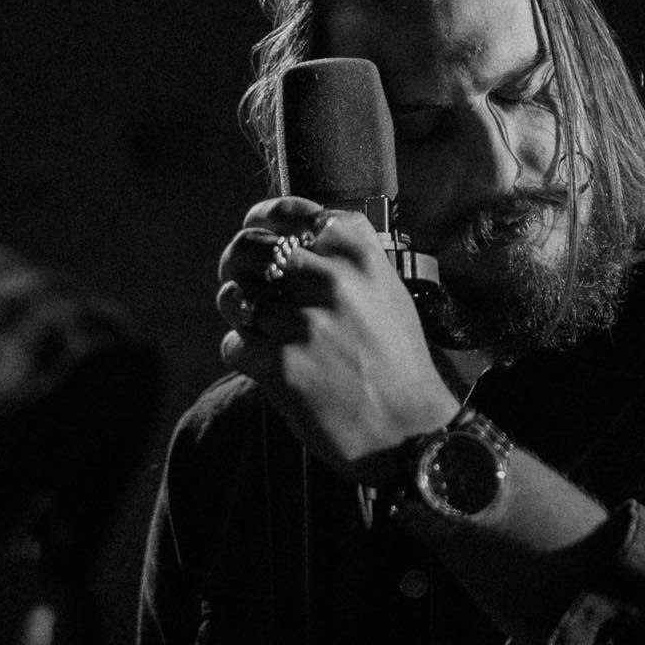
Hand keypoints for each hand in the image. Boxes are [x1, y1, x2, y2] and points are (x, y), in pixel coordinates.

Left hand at [216, 199, 459, 480]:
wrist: (411, 432)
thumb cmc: (398, 363)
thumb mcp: (387, 293)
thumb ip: (344, 261)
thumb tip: (286, 240)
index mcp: (359, 255)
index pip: (290, 213)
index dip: (262, 219)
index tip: (255, 228)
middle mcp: (331, 280)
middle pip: (251, 248)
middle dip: (236, 263)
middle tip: (239, 282)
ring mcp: (304, 322)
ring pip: (236, 299)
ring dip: (240, 315)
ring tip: (260, 331)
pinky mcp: (281, 365)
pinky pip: (234, 345)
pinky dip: (246, 357)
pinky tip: (272, 369)